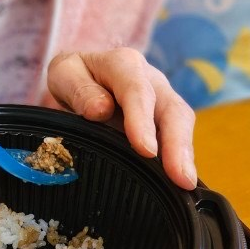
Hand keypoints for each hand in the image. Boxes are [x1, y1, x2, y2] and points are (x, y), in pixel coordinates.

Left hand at [47, 48, 196, 189]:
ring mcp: (163, 98)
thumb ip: (79, 89)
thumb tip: (100, 110)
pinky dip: (181, 159)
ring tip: (185, 183)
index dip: (143, 120)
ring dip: (185, 155)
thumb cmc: (75, 76)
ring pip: (181, 123)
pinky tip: (178, 182)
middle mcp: (151, 79)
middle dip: (177, 144)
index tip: (146, 150)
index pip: (137, 91)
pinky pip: (179, 137)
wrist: (85, 72)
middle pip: (171, 109)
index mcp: (123, 64)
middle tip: (179, 176)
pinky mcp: (167, 118)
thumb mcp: (65, 73)